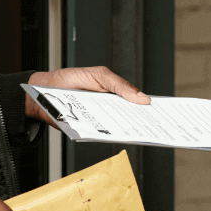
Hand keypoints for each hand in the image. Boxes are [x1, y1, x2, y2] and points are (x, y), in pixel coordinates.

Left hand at [25, 67, 149, 126]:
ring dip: (131, 129)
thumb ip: (120, 85)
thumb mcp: (99, 75)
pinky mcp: (87, 131)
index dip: (151, 107)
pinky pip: (102, 134)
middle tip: (160, 124)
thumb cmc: (71, 80)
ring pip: (118, 128)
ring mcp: (98, 121)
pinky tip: (119, 132)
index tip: (167, 111)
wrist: (43, 91)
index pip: (136, 101)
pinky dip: (111, 134)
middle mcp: (108, 110)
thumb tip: (142, 98)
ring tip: (143, 129)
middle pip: (131, 118)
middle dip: (145, 121)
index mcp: (114, 94)